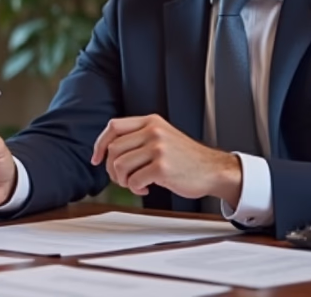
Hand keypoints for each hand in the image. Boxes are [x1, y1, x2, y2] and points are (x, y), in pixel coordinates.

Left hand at [91, 114, 241, 203]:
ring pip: (120, 165)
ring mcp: (158, 149)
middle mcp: (153, 132)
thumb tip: (107, 151)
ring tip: (134, 184)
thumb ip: (139, 138)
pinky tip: (146, 189)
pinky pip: (134, 180)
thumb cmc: (186, 158)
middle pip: (113, 149)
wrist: (213, 170)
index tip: (96, 159)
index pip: (114, 126)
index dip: (100, 144)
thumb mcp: (163, 137)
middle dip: (112, 169)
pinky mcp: (162, 168)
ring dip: (123, 180)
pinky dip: (135, 189)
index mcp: (151, 122)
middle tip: (122, 179)